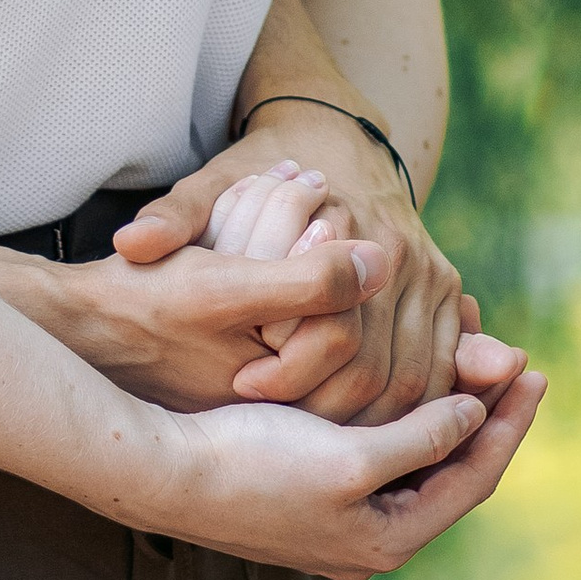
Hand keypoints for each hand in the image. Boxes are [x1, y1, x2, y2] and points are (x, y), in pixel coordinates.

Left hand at [114, 118, 465, 425]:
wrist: (331, 137)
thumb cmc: (262, 173)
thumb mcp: (213, 184)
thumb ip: (177, 216)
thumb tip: (133, 245)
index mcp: (350, 229)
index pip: (335, 336)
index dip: (287, 375)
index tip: (240, 388)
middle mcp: (404, 254)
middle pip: (381, 372)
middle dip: (327, 416)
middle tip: (274, 436)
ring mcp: (434, 276)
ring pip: (416, 383)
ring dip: (368, 425)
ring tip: (307, 443)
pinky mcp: (447, 293)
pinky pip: (437, 371)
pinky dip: (406, 410)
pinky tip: (354, 429)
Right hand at [138, 351, 547, 578]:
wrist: (164, 472)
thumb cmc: (252, 462)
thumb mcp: (350, 455)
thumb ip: (420, 439)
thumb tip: (477, 415)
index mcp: (388, 539)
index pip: (472, 477)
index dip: (507, 423)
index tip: (534, 369)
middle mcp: (370, 540)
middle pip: (450, 472)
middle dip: (484, 415)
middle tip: (515, 362)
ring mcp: (339, 521)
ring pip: (415, 462)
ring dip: (445, 411)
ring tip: (473, 362)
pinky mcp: (310, 495)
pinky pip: (380, 454)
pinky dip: (404, 414)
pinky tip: (408, 379)